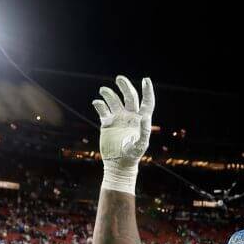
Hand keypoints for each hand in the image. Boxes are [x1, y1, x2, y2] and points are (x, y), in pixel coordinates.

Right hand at [93, 75, 154, 194]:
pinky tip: (96, 102)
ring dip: (109, 93)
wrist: (118, 164)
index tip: (146, 79)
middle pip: (129, 96)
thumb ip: (144, 131)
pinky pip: (102, 110)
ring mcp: (118, 118)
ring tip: (103, 90)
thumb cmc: (132, 156)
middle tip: (119, 78)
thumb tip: (145, 117)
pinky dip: (99, 104)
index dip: (147, 91)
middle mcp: (130, 116)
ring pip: (114, 100)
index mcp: (141, 119)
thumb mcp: (140, 145)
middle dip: (125, 86)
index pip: (147, 102)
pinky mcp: (107, 123)